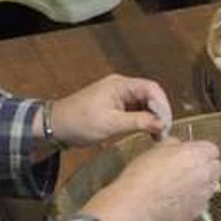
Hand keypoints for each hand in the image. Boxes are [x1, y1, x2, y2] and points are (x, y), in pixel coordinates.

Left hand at [49, 74, 171, 146]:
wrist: (55, 126)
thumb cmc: (79, 122)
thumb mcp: (111, 124)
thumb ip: (138, 122)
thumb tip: (162, 124)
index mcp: (120, 85)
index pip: (151, 88)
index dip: (163, 105)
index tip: (166, 124)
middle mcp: (121, 86)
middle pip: (150, 95)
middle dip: (159, 112)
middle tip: (164, 132)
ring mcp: (118, 96)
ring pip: (144, 103)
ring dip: (152, 117)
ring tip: (157, 135)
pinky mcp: (114, 106)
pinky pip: (135, 109)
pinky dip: (142, 120)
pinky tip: (147, 132)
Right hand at [80, 138, 220, 220]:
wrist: (137, 203)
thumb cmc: (143, 175)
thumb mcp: (157, 148)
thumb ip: (175, 145)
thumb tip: (179, 147)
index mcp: (197, 154)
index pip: (212, 149)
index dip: (201, 151)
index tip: (192, 154)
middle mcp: (205, 174)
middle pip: (216, 167)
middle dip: (205, 167)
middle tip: (187, 168)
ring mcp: (204, 194)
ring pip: (211, 186)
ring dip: (201, 183)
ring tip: (180, 185)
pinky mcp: (198, 211)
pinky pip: (202, 202)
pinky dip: (194, 199)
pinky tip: (177, 198)